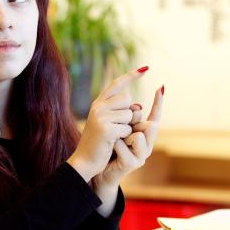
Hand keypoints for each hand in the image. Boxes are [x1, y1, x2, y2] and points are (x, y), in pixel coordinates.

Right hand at [67, 67, 147, 181]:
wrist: (84, 161)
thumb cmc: (98, 143)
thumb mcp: (107, 123)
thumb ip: (119, 111)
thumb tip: (138, 105)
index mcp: (98, 103)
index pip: (116, 84)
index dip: (131, 76)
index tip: (145, 69)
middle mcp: (98, 106)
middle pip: (128, 99)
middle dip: (129, 114)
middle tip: (117, 127)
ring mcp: (100, 117)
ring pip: (130, 114)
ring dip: (127, 127)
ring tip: (114, 136)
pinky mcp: (106, 129)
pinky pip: (128, 129)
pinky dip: (124, 137)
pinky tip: (113, 142)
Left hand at [96, 85, 163, 187]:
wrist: (97, 168)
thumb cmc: (109, 145)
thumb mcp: (117, 127)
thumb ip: (127, 116)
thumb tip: (137, 105)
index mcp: (144, 134)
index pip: (155, 116)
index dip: (159, 103)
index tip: (161, 87)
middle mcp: (147, 145)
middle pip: (150, 124)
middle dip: (133, 122)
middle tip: (121, 131)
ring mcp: (141, 156)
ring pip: (138, 134)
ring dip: (123, 133)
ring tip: (116, 141)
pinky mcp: (132, 164)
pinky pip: (123, 144)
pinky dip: (114, 143)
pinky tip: (111, 148)